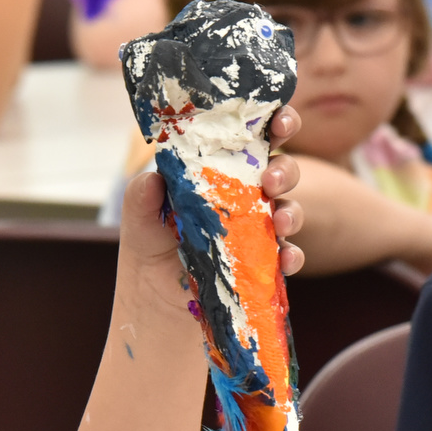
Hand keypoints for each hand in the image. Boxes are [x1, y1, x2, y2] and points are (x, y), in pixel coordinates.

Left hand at [117, 106, 304, 314]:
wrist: (155, 311)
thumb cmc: (149, 255)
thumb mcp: (138, 224)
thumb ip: (140, 198)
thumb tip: (153, 178)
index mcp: (216, 173)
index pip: (247, 139)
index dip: (271, 122)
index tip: (277, 119)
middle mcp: (242, 197)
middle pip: (279, 170)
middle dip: (284, 168)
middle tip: (270, 179)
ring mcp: (256, 231)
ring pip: (289, 210)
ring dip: (291, 211)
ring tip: (279, 222)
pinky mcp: (264, 266)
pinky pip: (289, 255)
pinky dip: (293, 255)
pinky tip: (285, 260)